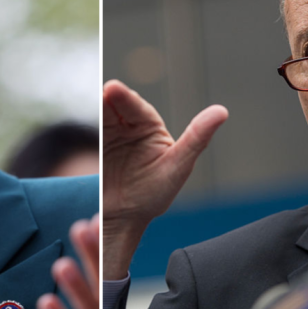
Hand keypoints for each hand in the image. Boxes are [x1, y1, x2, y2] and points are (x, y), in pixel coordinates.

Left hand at [38, 215, 98, 308]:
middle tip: (82, 226)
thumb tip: (80, 243)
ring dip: (76, 288)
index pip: (105, 275)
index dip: (99, 249)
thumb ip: (89, 294)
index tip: (94, 217)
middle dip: (92, 257)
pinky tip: (46, 302)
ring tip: (62, 264)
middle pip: (101, 287)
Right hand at [103, 80, 227, 278]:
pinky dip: (88, 125)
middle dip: (110, 98)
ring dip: (98, 107)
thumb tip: (222, 111)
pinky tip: (85, 120)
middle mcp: (130, 127)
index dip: (126, 99)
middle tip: (105, 91)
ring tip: (95, 100)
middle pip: (117, 108)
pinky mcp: (95, 148)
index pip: (139, 109)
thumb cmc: (155, 195)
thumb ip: (197, 137)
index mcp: (152, 128)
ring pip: (103, 117)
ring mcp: (110, 137)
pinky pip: (91, 134)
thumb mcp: (179, 166)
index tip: (112, 89)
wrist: (124, 219)